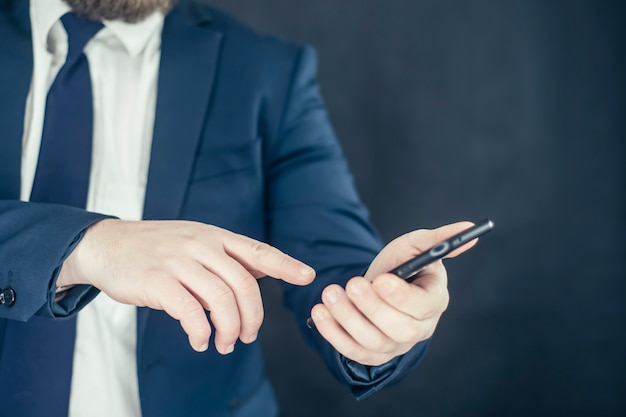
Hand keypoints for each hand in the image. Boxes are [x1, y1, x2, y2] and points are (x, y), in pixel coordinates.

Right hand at [58, 219, 314, 352]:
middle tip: (248, 337)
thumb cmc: (157, 249)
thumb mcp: (195, 243)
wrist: (108, 244)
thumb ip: (225, 259)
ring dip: (229, 329)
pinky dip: (201, 331)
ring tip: (225, 344)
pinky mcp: (157, 280)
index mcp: (215, 237)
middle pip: (244, 284)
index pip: (258, 251)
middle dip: (253, 317)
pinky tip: (201, 341)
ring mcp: (179, 261)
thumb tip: (259, 277)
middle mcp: (201, 245)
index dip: (285, 265)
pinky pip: (189, 311)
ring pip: (221, 299)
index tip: (308, 276)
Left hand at [309, 222, 476, 365]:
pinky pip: (352, 352)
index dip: (400, 296)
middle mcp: (419, 328)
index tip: (379, 279)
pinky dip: (333, 334)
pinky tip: (319, 312)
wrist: (376, 284)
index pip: (422, 306)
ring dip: (347, 318)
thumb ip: (438, 240)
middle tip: (351, 284)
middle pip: (398, 328)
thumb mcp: (415, 247)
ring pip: (372, 340)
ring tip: (329, 293)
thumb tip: (469, 230)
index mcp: (434, 301)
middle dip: (371, 307)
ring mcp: (396, 345)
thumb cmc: (400, 265)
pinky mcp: (373, 354)